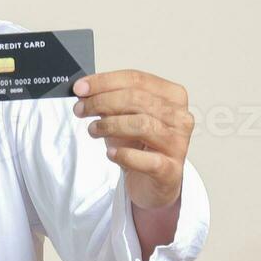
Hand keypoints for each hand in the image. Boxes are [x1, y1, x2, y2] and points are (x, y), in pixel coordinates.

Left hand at [72, 69, 193, 210]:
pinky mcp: (171, 170)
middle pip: (137, 99)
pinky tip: (111, 153)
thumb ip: (107, 101)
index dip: (104, 82)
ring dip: (110, 125)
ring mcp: (178, 143)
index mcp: (172, 96)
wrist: (150, 182)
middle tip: (80, 109)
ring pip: (142, 124)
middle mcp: (180, 117)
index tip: (80, 88)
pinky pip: (147, 160)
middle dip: (102, 102)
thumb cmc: (138, 145)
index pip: (136, 79)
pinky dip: (125, 154)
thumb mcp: (121, 117)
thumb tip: (84, 91)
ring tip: (93, 130)